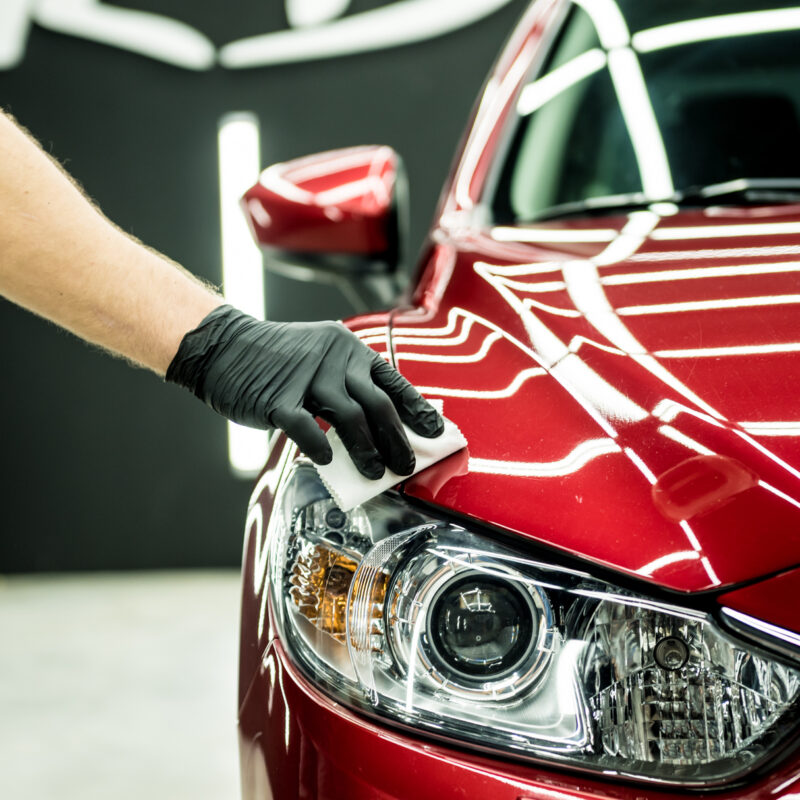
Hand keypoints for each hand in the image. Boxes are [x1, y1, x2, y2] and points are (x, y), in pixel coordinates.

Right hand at [166, 305, 443, 478]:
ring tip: (375, 474)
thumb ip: (347, 387)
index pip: (393, 381)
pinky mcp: (278, 399)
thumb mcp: (320, 358)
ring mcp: (305, 378)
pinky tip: (328, 462)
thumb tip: (378, 430)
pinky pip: (307, 428)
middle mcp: (333, 360)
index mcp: (347, 348)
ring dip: (367, 451)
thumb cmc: (276, 360)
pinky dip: (321, 447)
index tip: (436, 432)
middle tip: (405, 466)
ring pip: (350, 418)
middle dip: (397, 440)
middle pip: (378, 404)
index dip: (417, 409)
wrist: (224, 347)